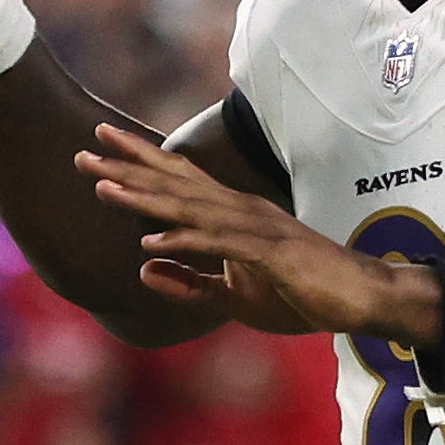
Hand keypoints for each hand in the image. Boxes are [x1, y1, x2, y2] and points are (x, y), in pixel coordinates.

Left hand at [79, 123, 431, 341]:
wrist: (360, 298)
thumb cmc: (303, 294)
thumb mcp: (234, 296)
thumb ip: (189, 282)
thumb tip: (143, 267)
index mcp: (233, 217)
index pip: (178, 183)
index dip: (138, 163)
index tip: (99, 146)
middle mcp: (241, 211)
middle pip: (176, 183)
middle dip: (129, 167)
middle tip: (84, 149)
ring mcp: (256, 229)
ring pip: (191, 208)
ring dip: (146, 198)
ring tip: (103, 187)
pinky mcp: (271, 254)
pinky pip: (221, 245)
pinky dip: (186, 240)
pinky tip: (152, 240)